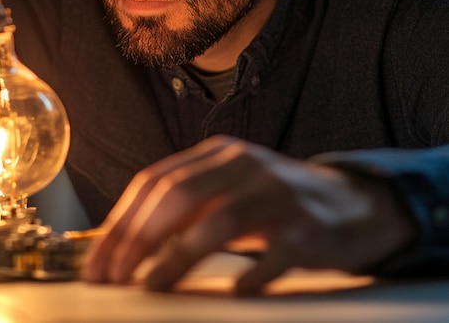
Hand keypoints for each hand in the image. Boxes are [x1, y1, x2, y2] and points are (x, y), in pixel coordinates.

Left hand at [83, 135, 415, 292]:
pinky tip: (234, 292)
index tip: (98, 259)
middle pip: (178, 196)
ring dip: (177, 257)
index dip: (121, 221)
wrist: (350, 202)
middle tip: (112, 276)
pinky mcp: (309, 228)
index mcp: (218, 154)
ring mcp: (277, 194)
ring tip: (150, 286)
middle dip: (137, 238)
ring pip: (218, 222)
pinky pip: (275, 254)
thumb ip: (185, 206)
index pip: (155, 181)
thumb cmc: (273, 202)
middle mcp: (244, 165)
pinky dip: (251, 275)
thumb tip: (124, 241)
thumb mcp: (227, 190)